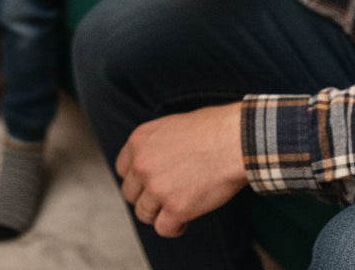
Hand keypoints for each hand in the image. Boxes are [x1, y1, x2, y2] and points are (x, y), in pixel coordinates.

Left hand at [115, 103, 247, 237]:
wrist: (232, 141)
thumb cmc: (210, 129)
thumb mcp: (169, 127)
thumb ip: (154, 146)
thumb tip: (154, 162)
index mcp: (138, 141)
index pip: (122, 170)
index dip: (137, 180)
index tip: (150, 184)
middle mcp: (141, 164)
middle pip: (130, 193)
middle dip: (146, 198)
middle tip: (165, 198)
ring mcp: (157, 187)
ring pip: (143, 213)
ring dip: (159, 214)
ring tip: (177, 209)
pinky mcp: (176, 208)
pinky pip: (164, 229)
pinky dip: (174, 228)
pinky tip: (185, 220)